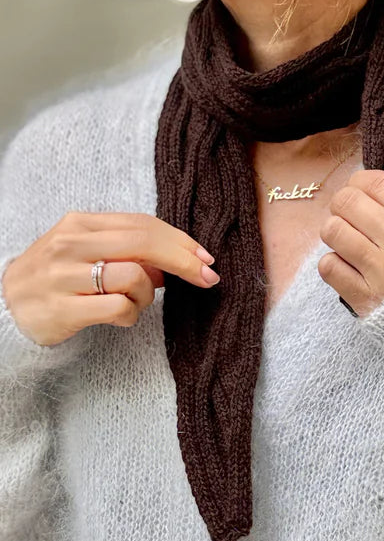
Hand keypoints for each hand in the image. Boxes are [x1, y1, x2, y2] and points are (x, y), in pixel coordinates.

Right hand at [1, 211, 220, 346]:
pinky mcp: (63, 309)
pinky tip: (121, 317)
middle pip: (144, 243)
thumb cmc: (55, 279)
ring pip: (133, 277)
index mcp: (79, 224)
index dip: (180, 240)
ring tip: (135, 303)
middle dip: (183, 261)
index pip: (142, 224)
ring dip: (148, 295)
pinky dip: (131, 315)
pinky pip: (118, 309)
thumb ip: (126, 251)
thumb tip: (174, 263)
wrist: (4, 308)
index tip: (205, 257)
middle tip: (207, 278)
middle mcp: (71, 244)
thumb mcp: (85, 253)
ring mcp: (64, 276)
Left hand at [317, 169, 383, 317]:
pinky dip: (333, 264)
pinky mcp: (367, 300)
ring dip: (335, 233)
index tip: (358, 193)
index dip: (357, 183)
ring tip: (347, 243)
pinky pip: (329, 266)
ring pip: (333, 230)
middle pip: (348, 201)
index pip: (375, 182)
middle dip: (342, 205)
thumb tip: (365, 190)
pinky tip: (347, 268)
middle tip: (347, 217)